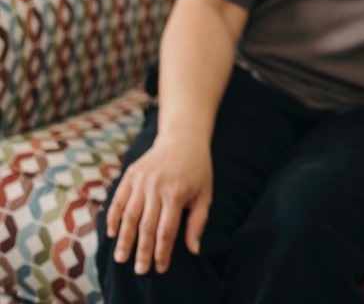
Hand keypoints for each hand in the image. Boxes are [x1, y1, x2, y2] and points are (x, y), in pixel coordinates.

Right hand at [104, 132, 212, 274]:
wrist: (183, 139)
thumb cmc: (198, 170)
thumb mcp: (205, 194)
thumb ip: (198, 222)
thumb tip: (193, 250)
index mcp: (176, 193)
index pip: (166, 230)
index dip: (162, 252)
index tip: (160, 268)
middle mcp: (156, 187)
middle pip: (145, 226)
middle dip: (142, 250)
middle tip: (139, 270)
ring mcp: (140, 180)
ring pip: (128, 215)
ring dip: (124, 239)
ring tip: (121, 257)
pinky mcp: (130, 175)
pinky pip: (118, 201)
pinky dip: (113, 218)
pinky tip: (113, 233)